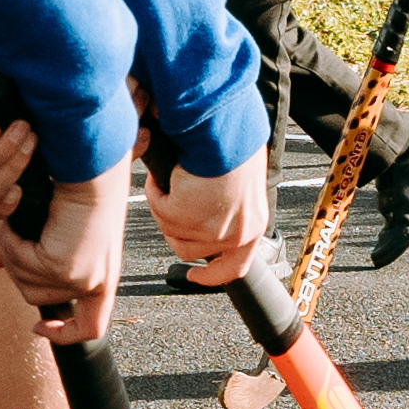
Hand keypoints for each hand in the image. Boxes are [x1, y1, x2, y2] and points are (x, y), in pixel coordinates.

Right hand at [0, 157, 132, 340]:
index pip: (91, 328)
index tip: (39, 327)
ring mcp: (81, 278)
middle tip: (6, 243)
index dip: (65, 334)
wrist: (90, 169)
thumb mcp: (56, 231)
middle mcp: (97, 282)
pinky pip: (19, 264)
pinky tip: (18, 223)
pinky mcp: (64, 267)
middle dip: (16, 269)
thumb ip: (29, 253)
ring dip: (12, 253)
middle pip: (37, 298)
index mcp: (103, 277)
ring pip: (23, 283)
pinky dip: (11, 242)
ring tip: (19, 226)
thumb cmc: (79, 191)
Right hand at [148, 147, 274, 285]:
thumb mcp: (242, 186)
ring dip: (165, 206)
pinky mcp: (184, 216)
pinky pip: (158, 208)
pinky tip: (163, 176)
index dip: (211, 276)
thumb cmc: (235, 147)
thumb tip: (207, 217)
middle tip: (171, 205)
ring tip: (170, 182)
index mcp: (253, 226)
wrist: (226, 131)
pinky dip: (156, 191)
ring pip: (171, 230)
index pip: (234, 268)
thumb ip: (229, 209)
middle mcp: (234, 234)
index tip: (194, 275)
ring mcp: (209, 229)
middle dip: (175, 229)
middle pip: (189, 250)